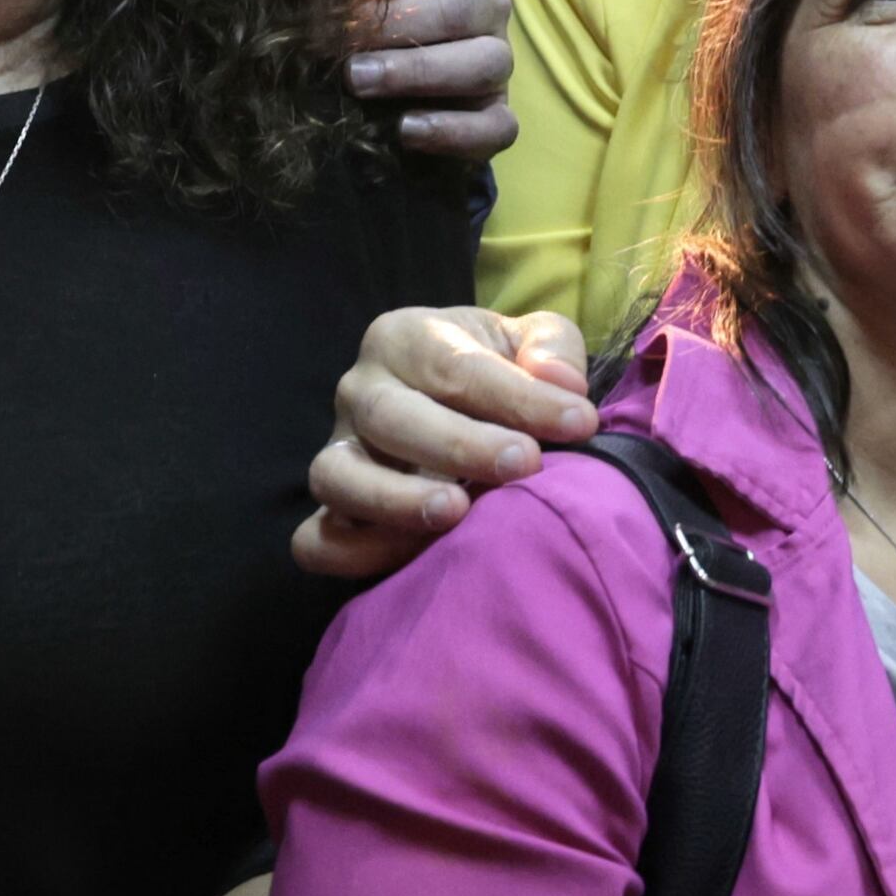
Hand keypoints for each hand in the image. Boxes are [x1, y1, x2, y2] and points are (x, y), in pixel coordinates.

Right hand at [293, 302, 599, 580]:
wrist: (462, 410)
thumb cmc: (501, 370)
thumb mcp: (532, 341)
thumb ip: (552, 348)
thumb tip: (561, 383)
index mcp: (405, 339)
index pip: (456, 366)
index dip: (519, 397)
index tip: (579, 423)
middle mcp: (360, 392)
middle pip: (391, 416)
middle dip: (460, 444)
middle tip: (523, 464)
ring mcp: (338, 453)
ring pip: (337, 475)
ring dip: (394, 499)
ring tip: (457, 514)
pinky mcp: (328, 512)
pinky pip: (315, 538)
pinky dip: (351, 551)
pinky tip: (410, 556)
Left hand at [354, 0, 514, 160]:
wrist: (376, 73)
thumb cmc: (362, 12)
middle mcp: (487, 2)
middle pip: (462, 9)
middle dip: (397, 28)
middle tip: (343, 45)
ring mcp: (498, 59)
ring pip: (486, 64)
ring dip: (420, 74)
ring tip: (361, 83)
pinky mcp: (495, 113)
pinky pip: (497, 125)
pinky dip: (454, 130)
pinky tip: (405, 130)